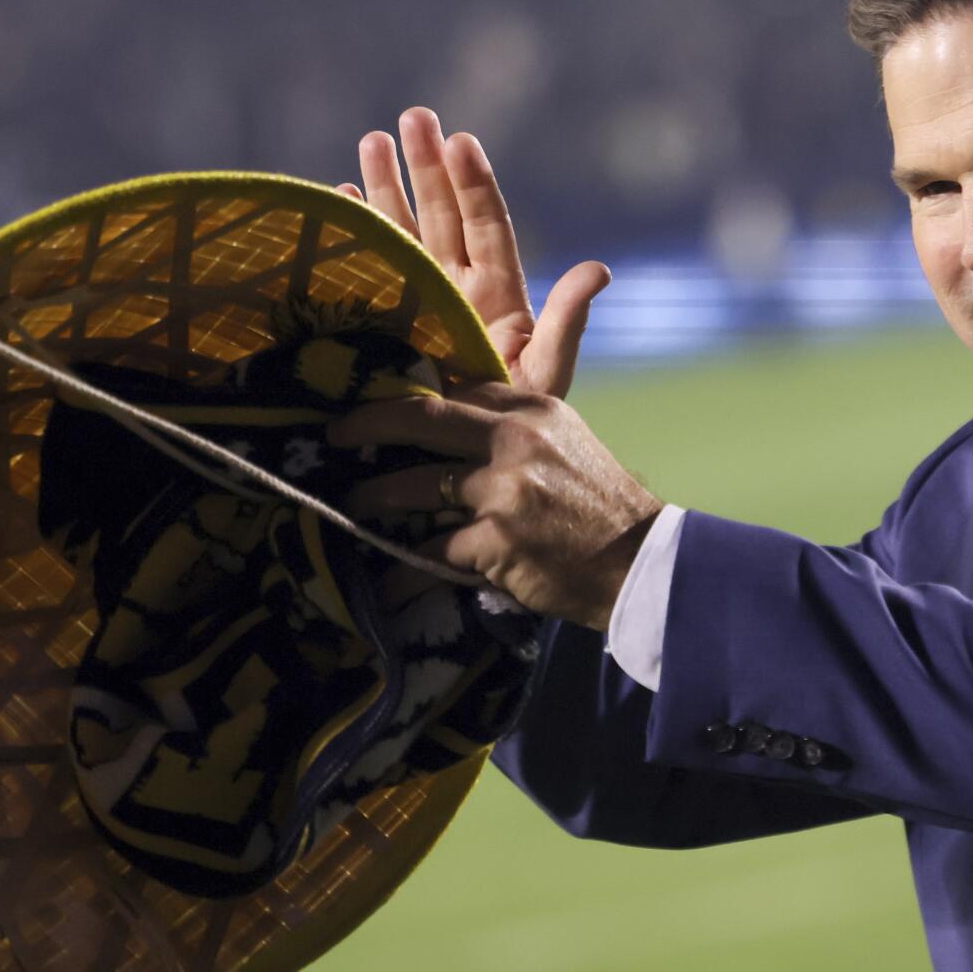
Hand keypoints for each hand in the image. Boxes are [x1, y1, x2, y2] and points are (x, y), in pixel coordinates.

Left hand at [332, 383, 662, 628]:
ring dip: (373, 499)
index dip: (410, 397)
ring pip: (415, 486)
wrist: (639, 563)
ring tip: (351, 509)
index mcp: (534, 408)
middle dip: (367, 425)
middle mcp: (516, 439)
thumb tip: (456, 429)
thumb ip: (517, 430)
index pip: (458, 389)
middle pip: (422, 419)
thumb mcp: (567, 444)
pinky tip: (385, 582)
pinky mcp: (496, 540)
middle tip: (334, 436)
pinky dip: (403, 570)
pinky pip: (430, 552)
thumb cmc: (601, 507)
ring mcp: (504, 489)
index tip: (377, 406)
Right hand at [341, 107, 610, 398]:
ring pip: (404, 232)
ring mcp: (419, 304)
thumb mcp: (546, 373)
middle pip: (442, 216)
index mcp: (498, 296)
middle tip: (414, 116)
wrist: (467, 468)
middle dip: (426, 167)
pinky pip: (367, 269)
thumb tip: (600, 269)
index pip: (488, 227)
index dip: (475, 184)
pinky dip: (357, 234)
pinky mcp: (384, 325)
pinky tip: (342, 199)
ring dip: (387, 187)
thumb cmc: (515, 423)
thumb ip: (567, 322)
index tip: (462, 140)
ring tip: (371, 140)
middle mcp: (458, 290)